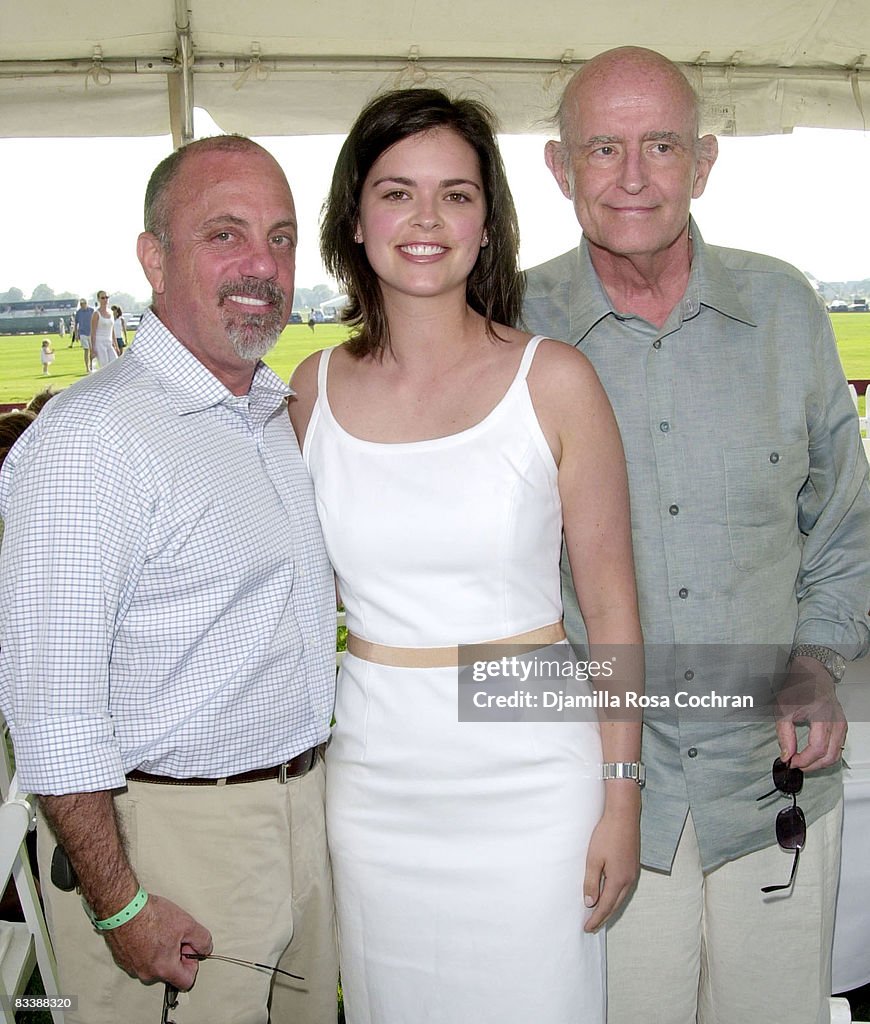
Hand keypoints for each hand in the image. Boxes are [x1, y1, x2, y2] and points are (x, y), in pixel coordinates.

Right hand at [103, 893, 212, 988]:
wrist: (123, 908)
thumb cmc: (151, 916)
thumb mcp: (187, 924)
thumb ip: (202, 940)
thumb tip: (205, 949)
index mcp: (164, 969)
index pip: (186, 982)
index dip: (192, 964)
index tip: (189, 948)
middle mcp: (146, 973)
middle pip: (169, 972)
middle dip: (176, 955)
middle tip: (174, 934)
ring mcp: (132, 967)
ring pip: (154, 965)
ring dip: (160, 951)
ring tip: (160, 930)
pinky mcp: (122, 959)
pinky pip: (140, 959)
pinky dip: (146, 948)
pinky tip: (147, 931)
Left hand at [582, 788, 639, 932]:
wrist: (624, 816)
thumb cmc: (606, 835)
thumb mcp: (593, 859)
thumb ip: (592, 882)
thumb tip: (590, 903)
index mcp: (619, 880)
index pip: (605, 906)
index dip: (595, 919)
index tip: (586, 928)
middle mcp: (629, 880)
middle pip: (615, 905)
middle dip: (603, 917)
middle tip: (591, 926)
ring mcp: (633, 873)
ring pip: (621, 897)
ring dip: (610, 908)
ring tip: (599, 915)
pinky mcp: (633, 865)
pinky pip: (624, 888)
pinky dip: (615, 897)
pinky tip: (609, 895)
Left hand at [775, 656, 846, 771]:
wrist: (812, 674)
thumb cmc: (798, 688)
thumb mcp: (783, 709)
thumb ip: (784, 734)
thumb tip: (786, 755)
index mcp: (822, 716)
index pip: (817, 748)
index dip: (804, 760)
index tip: (791, 762)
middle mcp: (836, 722)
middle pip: (829, 755)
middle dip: (811, 765)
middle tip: (796, 764)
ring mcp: (841, 724)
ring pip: (835, 754)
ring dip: (819, 763)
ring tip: (802, 760)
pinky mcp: (842, 726)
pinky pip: (837, 747)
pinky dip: (825, 755)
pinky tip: (812, 754)